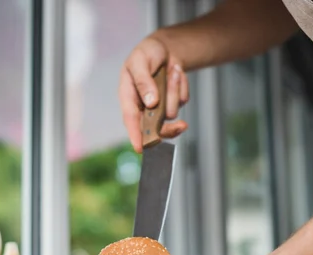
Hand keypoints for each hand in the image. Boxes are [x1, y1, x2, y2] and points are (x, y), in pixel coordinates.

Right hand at [119, 36, 188, 152]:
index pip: (130, 119)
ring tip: (171, 70)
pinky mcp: (173, 101)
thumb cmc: (146, 53)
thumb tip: (150, 103)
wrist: (165, 48)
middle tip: (182, 126)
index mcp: (128, 96)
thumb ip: (143, 81)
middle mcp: (143, 106)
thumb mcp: (140, 61)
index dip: (135, 135)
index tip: (140, 148)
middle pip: (153, 127)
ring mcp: (159, 105)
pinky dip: (182, 85)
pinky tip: (175, 73)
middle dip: (168, 127)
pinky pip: (183, 100)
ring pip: (172, 111)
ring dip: (174, 89)